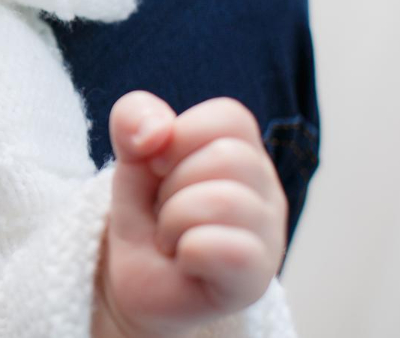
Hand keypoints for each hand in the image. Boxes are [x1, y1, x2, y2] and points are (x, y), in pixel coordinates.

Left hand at [96, 92, 287, 337]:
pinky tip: (185, 260)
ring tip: (171, 236)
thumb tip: (156, 130)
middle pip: (230, 157)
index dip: (180, 137)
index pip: (230, 117)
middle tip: (166, 209)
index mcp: (244, 151)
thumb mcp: (131, 153)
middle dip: (174, 182)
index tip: (158, 165)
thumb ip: (134, 118)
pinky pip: (229, 250)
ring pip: (225, 201)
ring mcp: (268, 238)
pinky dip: (188, 251)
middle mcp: (266, 191)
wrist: (134, 277)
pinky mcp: (255, 281)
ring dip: (174, 219)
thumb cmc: (147, 210)